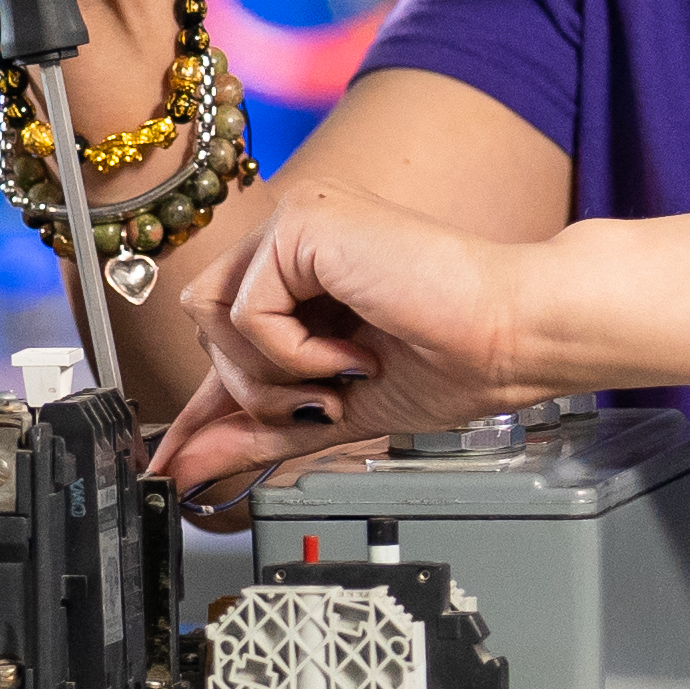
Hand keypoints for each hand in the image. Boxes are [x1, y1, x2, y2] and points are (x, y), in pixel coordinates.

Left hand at [147, 179, 551, 514]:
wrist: (513, 338)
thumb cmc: (455, 359)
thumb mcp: (335, 411)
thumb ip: (261, 433)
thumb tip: (189, 468)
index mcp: (306, 270)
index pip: (224, 333)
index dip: (202, 400)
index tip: (176, 457)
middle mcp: (295, 233)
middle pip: (206, 325)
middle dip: (255, 388)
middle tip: (327, 401)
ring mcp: (297, 219)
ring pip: (211, 317)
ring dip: (272, 372)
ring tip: (342, 375)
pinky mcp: (303, 220)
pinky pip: (246, 312)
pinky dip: (293, 354)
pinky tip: (351, 353)